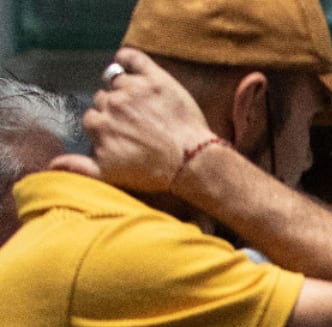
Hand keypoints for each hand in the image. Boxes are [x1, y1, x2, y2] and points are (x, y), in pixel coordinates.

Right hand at [52, 49, 217, 191]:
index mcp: (98, 124)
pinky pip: (132, 58)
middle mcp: (111, 104)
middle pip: (104, 99)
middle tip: (136, 125)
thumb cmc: (153, 171)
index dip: (106, 126)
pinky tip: (126, 63)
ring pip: (118, 82)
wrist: (192, 161)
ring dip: (125, 90)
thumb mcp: (110, 175)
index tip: (121, 136)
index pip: (92, 117)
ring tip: (142, 106)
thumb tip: (51, 164)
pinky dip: (127, 58)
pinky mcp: (154, 79)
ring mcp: (132, 90)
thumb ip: (79, 167)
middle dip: (116, 110)